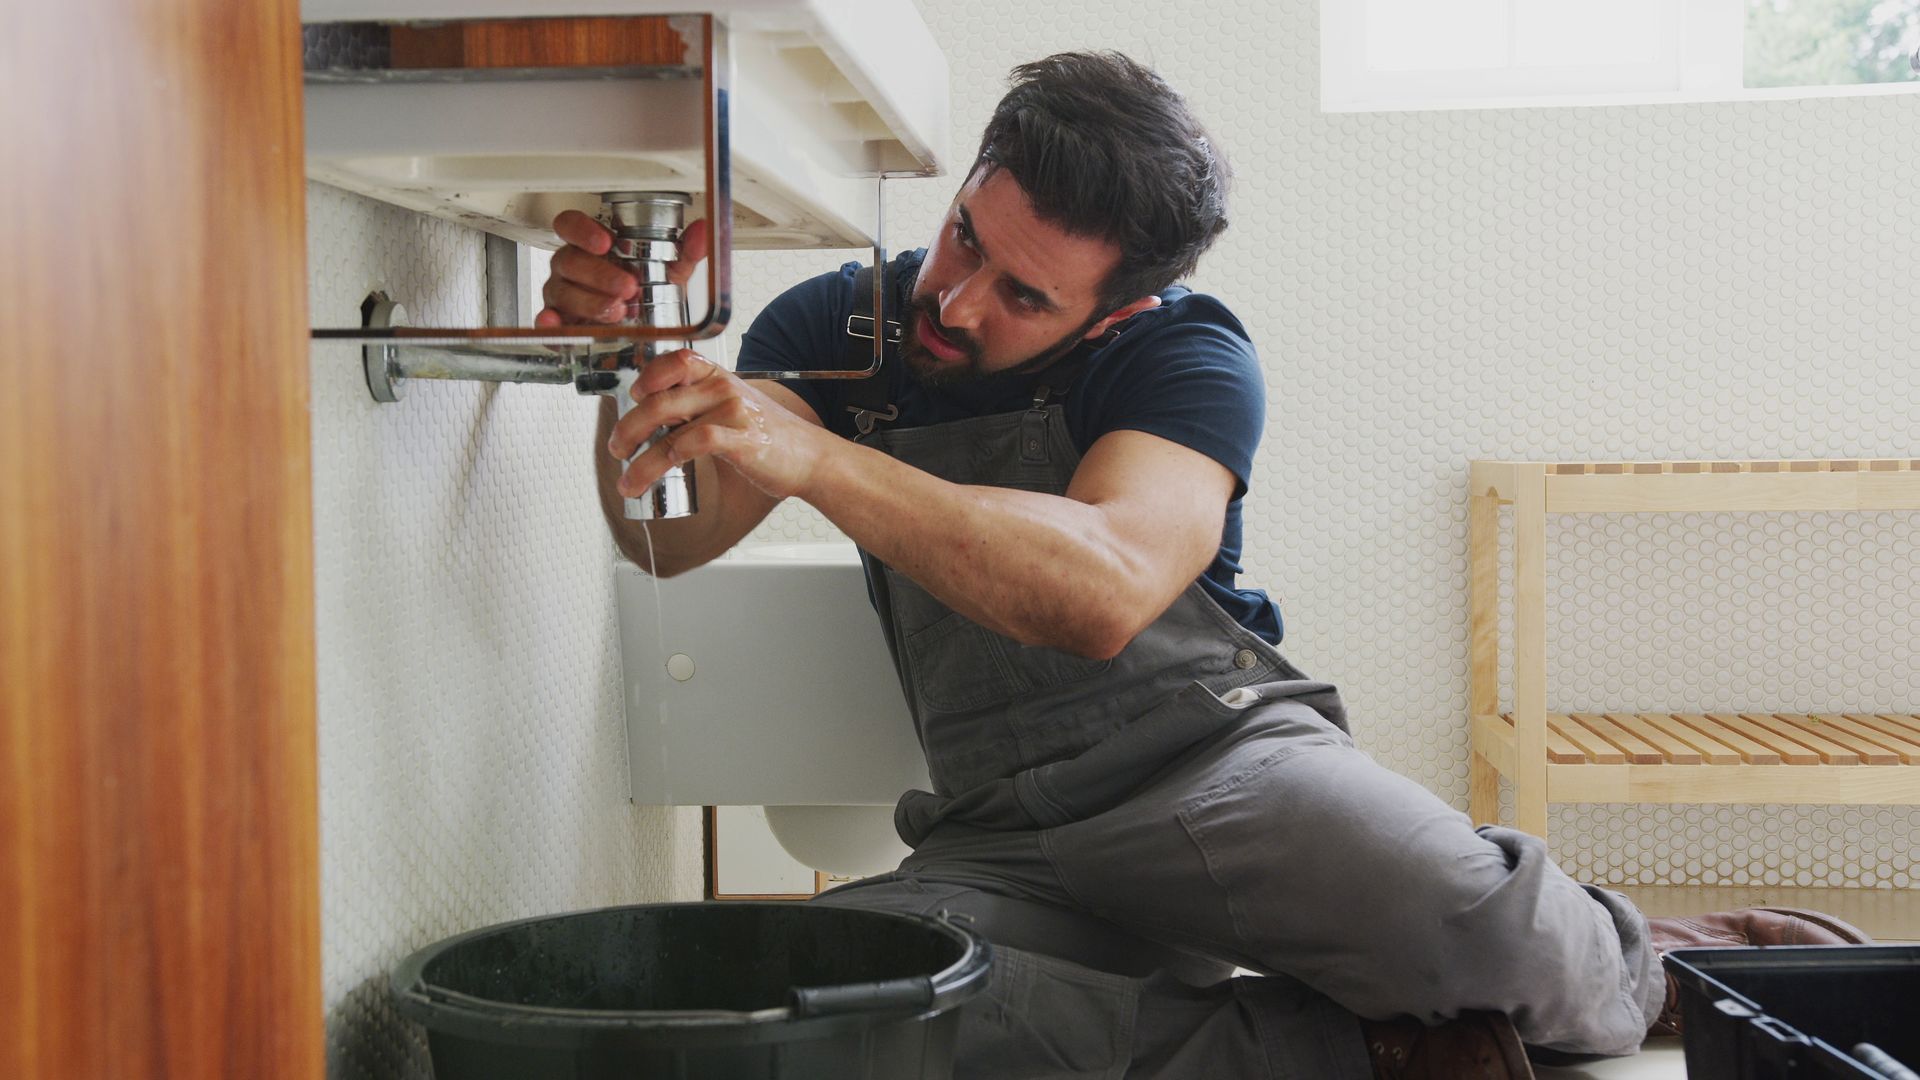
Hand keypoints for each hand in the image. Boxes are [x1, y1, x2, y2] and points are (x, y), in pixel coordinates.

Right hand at [535, 211, 711, 326]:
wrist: (641, 331)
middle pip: (569, 260)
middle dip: (598, 274)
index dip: (582, 231)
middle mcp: (572, 268)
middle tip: (627, 287)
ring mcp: (562, 295)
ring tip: (617, 310)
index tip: (605, 242)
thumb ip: (685, 251)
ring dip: (589, 301)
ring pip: (561, 291)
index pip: (571, 226)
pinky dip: (550, 325)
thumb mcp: (670, 271)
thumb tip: (702, 231)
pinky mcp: (560, 325)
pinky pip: (547, 324)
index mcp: (592, 248)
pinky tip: (558, 325)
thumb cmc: (645, 292)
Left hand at [608, 347, 828, 501]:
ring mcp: (732, 412)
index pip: (676, 360)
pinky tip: (653, 477)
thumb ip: (701, 405)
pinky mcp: (740, 439)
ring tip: (627, 478)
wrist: (812, 457)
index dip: (648, 376)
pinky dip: (663, 461)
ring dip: (639, 457)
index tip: (633, 396)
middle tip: (617, 448)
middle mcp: (724, 388)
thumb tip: (656, 419)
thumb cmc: (770, 437)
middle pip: (659, 399)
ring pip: (668, 427)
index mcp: (721, 377)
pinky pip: (691, 444)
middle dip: (628, 427)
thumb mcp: (735, 408)